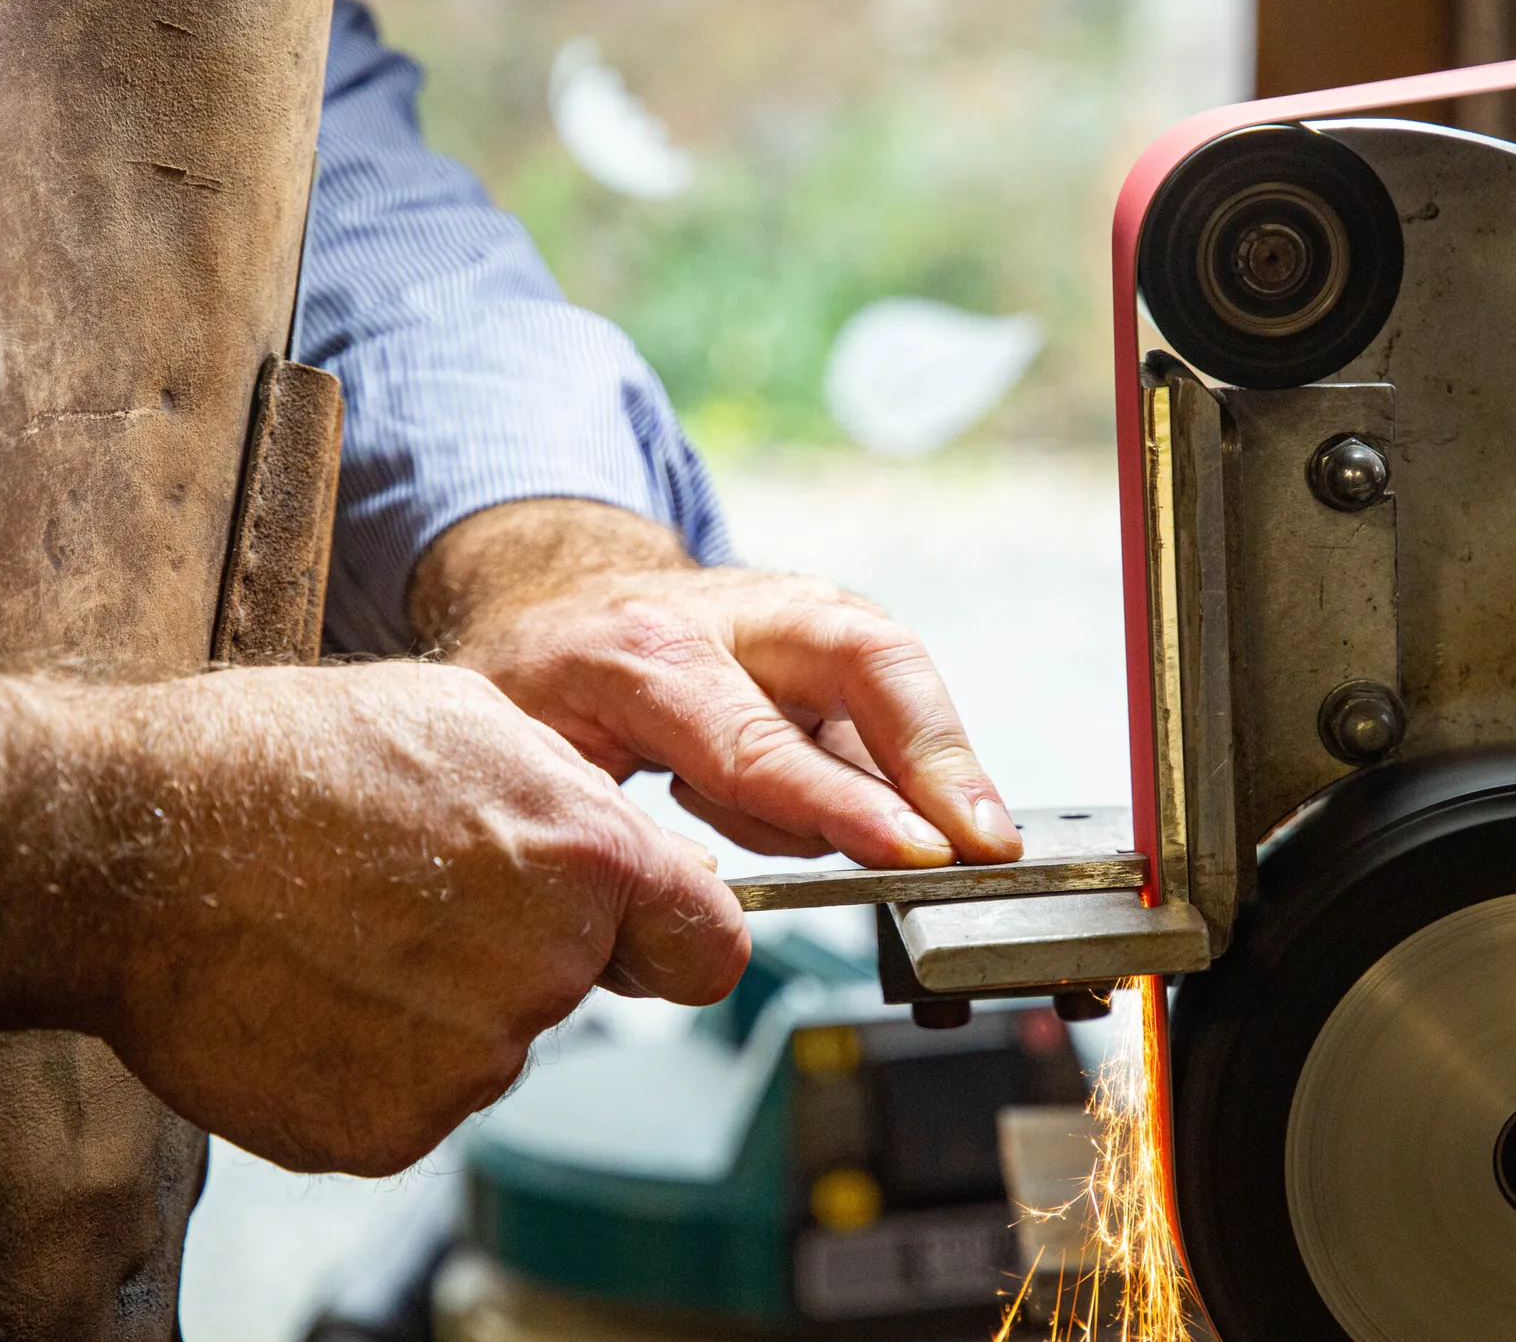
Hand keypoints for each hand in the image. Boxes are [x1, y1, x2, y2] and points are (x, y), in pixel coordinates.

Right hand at [0, 662, 746, 1175]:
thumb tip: (644, 861)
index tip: (648, 938)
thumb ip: (581, 803)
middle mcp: (545, 967)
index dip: (675, 938)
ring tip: (349, 930)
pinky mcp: (390, 1127)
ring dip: (445, 1002)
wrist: (128, 842)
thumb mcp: (472, 718)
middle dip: (528, 947)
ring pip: (495, 1039)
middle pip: (581, 983)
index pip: (710, 946)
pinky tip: (317, 988)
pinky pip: (419, 1095)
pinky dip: (377, 1058)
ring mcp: (469, 1060)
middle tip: (423, 894)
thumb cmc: (287, 759)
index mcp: (585, 858)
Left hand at [410, 499, 1024, 868]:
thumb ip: (606, 838)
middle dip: (937, 751)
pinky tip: (893, 810)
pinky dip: (908, 759)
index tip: (914, 854)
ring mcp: (788, 614)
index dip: (842, 804)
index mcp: (641, 656)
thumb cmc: (537, 688)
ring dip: (936, 759)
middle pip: (865, 659)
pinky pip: (884, 699)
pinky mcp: (825, 634)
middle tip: (987, 839)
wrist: (549, 599)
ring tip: (950, 837)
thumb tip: (697, 915)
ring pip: (894, 670)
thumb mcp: (528, 765)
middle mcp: (730, 616)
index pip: (758, 744)